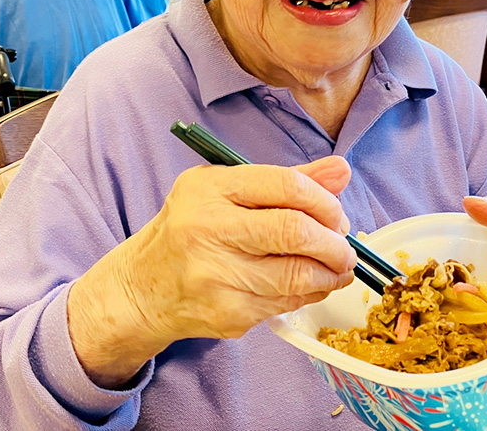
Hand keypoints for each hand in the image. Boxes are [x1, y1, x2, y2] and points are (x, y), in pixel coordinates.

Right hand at [67, 156, 355, 386]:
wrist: (143, 287)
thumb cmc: (191, 229)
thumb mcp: (225, 190)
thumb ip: (286, 180)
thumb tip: (341, 170)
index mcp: (209, 189)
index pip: (286, 186)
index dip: (325, 200)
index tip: (336, 212)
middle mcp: (207, 230)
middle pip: (295, 231)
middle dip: (335, 241)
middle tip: (344, 244)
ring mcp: (216, 277)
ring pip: (298, 275)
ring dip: (331, 272)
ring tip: (337, 266)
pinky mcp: (226, 315)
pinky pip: (286, 303)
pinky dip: (308, 294)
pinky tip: (308, 284)